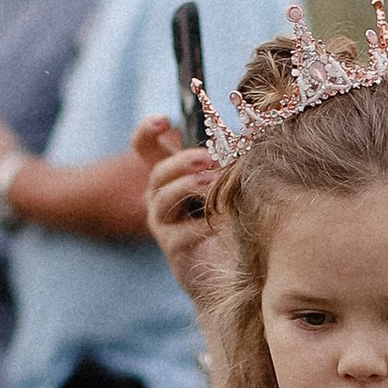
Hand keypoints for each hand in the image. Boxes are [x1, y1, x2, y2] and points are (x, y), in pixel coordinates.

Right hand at [135, 115, 226, 302]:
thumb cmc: (233, 216)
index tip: (164, 120)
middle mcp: (160, 198)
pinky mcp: (173, 248)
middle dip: (181, 162)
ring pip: (162, 198)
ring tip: (213, 183)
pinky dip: (201, 224)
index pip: (145, 147)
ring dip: (188, 186)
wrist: (233, 267)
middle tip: (207, 158)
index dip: (148, 130)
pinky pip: (181, 231)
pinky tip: (221, 222)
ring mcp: (163, 224)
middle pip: (157, 172)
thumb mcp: (230, 183)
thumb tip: (242, 136)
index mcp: (171, 177)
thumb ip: (226, 161)